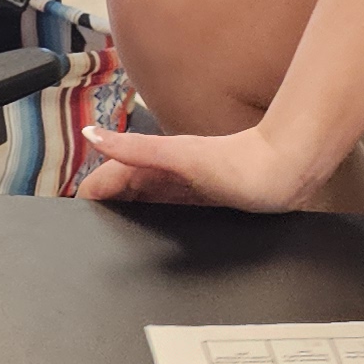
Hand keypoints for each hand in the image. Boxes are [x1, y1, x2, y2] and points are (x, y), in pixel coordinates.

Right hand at [76, 122, 340, 210]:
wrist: (288, 172)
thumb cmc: (240, 163)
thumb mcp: (179, 156)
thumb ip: (136, 148)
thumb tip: (92, 135)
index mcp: (159, 159)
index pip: (114, 174)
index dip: (94, 189)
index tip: (76, 207)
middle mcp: (171, 171)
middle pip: (128, 186)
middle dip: (107, 200)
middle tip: (88, 224)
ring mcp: (188, 186)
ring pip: (148, 198)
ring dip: (129, 208)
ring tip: (111, 228)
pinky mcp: (206, 200)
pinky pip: (170, 208)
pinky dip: (154, 216)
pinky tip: (154, 229)